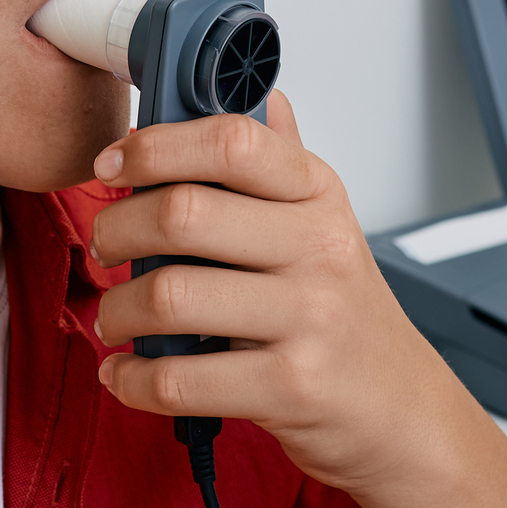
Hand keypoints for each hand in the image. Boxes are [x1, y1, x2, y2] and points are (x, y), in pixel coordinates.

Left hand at [89, 90, 474, 494]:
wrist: (401, 410)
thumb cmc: (348, 317)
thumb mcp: (326, 227)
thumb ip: (283, 166)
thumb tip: (265, 97)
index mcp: (318, 197)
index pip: (233, 141)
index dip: (157, 146)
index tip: (114, 165)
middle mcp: (318, 250)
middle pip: (183, 214)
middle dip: (117, 230)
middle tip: (105, 247)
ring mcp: (307, 320)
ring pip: (170, 297)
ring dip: (117, 311)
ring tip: (116, 318)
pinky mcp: (289, 387)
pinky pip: (180, 379)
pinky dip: (133, 379)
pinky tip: (127, 373)